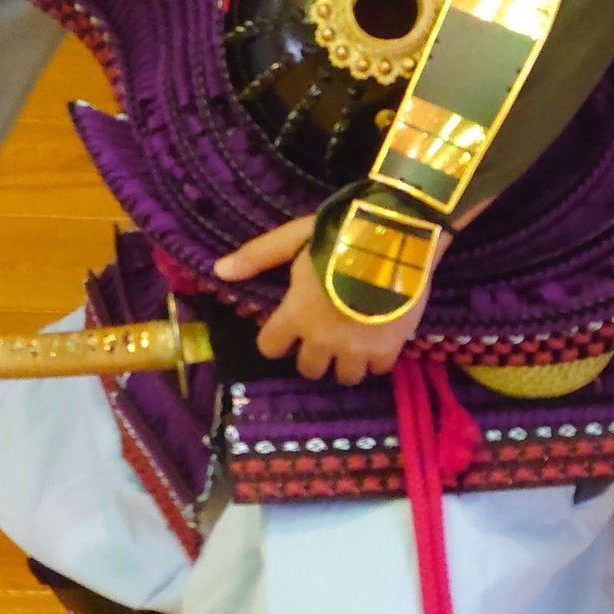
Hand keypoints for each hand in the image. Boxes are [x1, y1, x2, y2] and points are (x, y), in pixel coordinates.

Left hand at [215, 216, 444, 384]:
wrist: (395, 241)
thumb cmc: (339, 236)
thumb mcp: (294, 238)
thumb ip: (258, 256)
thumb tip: (219, 271)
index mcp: (295, 315)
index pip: (270, 347)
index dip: (276, 337)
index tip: (286, 326)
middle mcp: (322, 340)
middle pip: (308, 368)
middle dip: (313, 352)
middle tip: (324, 332)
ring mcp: (356, 349)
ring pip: (344, 376)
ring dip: (345, 360)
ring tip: (352, 339)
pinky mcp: (388, 350)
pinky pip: (377, 369)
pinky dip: (376, 357)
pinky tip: (378, 336)